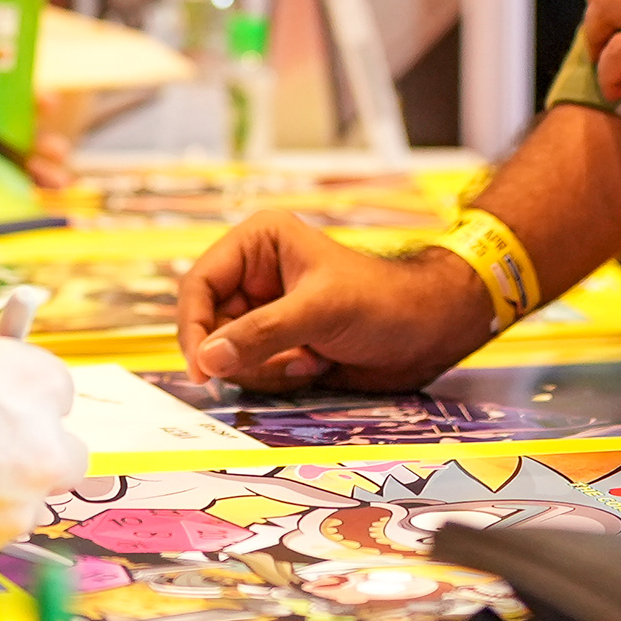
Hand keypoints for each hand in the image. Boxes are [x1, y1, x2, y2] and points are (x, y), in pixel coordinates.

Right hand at [175, 213, 494, 392]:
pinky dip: (280, 376)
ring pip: (229, 355)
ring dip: (267, 368)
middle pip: (209, 325)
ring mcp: (266, 311)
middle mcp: (255, 275)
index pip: (200, 284)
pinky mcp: (278, 343)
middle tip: (285, 361)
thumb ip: (261, 334)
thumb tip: (208, 358)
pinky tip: (317, 364)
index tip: (201, 368)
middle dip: (244, 353)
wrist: (427, 333)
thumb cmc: (382, 302)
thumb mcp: (319, 311)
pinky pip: (253, 371)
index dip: (193, 327)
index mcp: (258, 243)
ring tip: (312, 357)